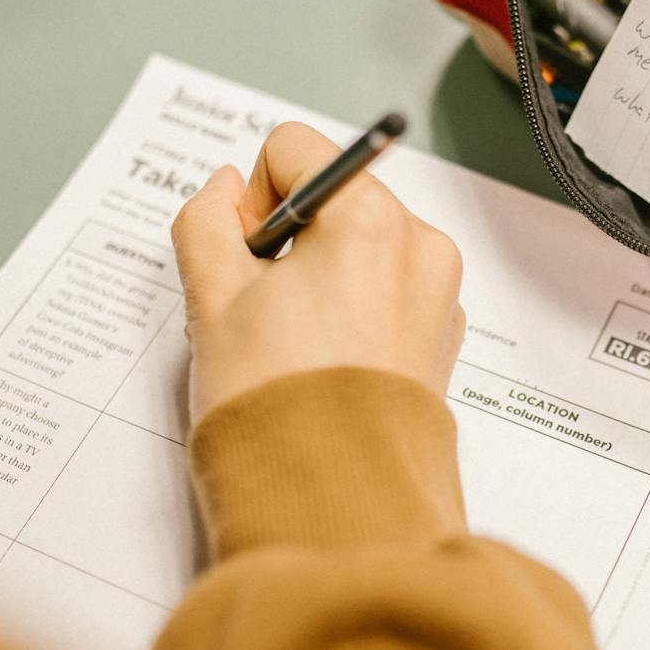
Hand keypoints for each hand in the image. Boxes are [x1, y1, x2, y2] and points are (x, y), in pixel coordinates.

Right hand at [170, 122, 466, 415]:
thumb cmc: (275, 404)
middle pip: (332, 196)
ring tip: (295, 341)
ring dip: (321, 273)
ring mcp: (439, 292)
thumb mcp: (211, 298)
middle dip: (290, 239)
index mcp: (371, 219)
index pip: (295, 150)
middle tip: (264, 309)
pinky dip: (355, 307)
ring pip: (360, 244)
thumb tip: (223, 188)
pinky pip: (388, 289)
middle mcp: (420, 245)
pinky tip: (326, 359)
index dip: (253, 200)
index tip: (245, 258)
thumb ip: (206, 221)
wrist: (332, 500)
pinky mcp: (442, 334)